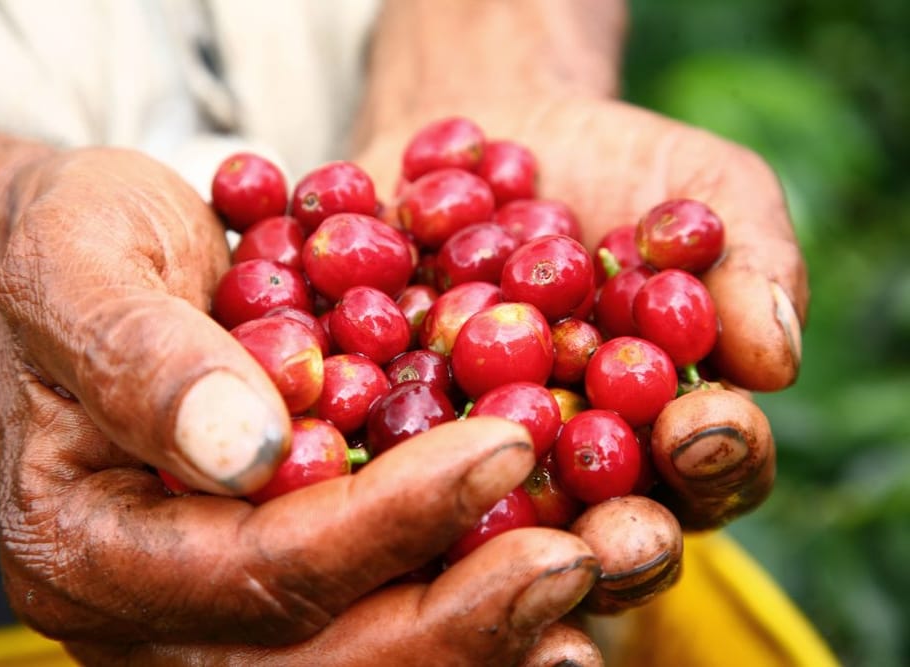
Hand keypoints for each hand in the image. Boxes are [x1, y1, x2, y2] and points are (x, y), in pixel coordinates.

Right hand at [0, 147, 600, 663]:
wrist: (94, 268)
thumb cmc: (78, 251)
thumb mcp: (80, 264)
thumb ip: (141, 355)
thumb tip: (244, 449)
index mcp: (86, 549)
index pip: (256, 569)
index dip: (385, 522)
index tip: (502, 447)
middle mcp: (150, 618)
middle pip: (317, 658)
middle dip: (458, 616)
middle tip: (578, 558)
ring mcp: (213, 619)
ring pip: (358, 665)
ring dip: (485, 640)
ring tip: (592, 583)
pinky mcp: (273, 591)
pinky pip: (377, 630)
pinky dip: (473, 622)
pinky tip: (557, 600)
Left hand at [355, 93, 806, 529]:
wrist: (496, 136)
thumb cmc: (622, 170)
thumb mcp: (702, 190)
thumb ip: (749, 263)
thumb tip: (775, 357)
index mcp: (665, 435)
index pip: (709, 471)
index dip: (717, 460)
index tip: (704, 425)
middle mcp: (570, 473)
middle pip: (598, 538)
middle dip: (608, 540)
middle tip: (607, 532)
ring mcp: (470, 464)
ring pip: (479, 525)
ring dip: (480, 524)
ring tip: (473, 489)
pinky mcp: (380, 434)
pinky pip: (370, 458)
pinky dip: (363, 452)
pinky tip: (350, 442)